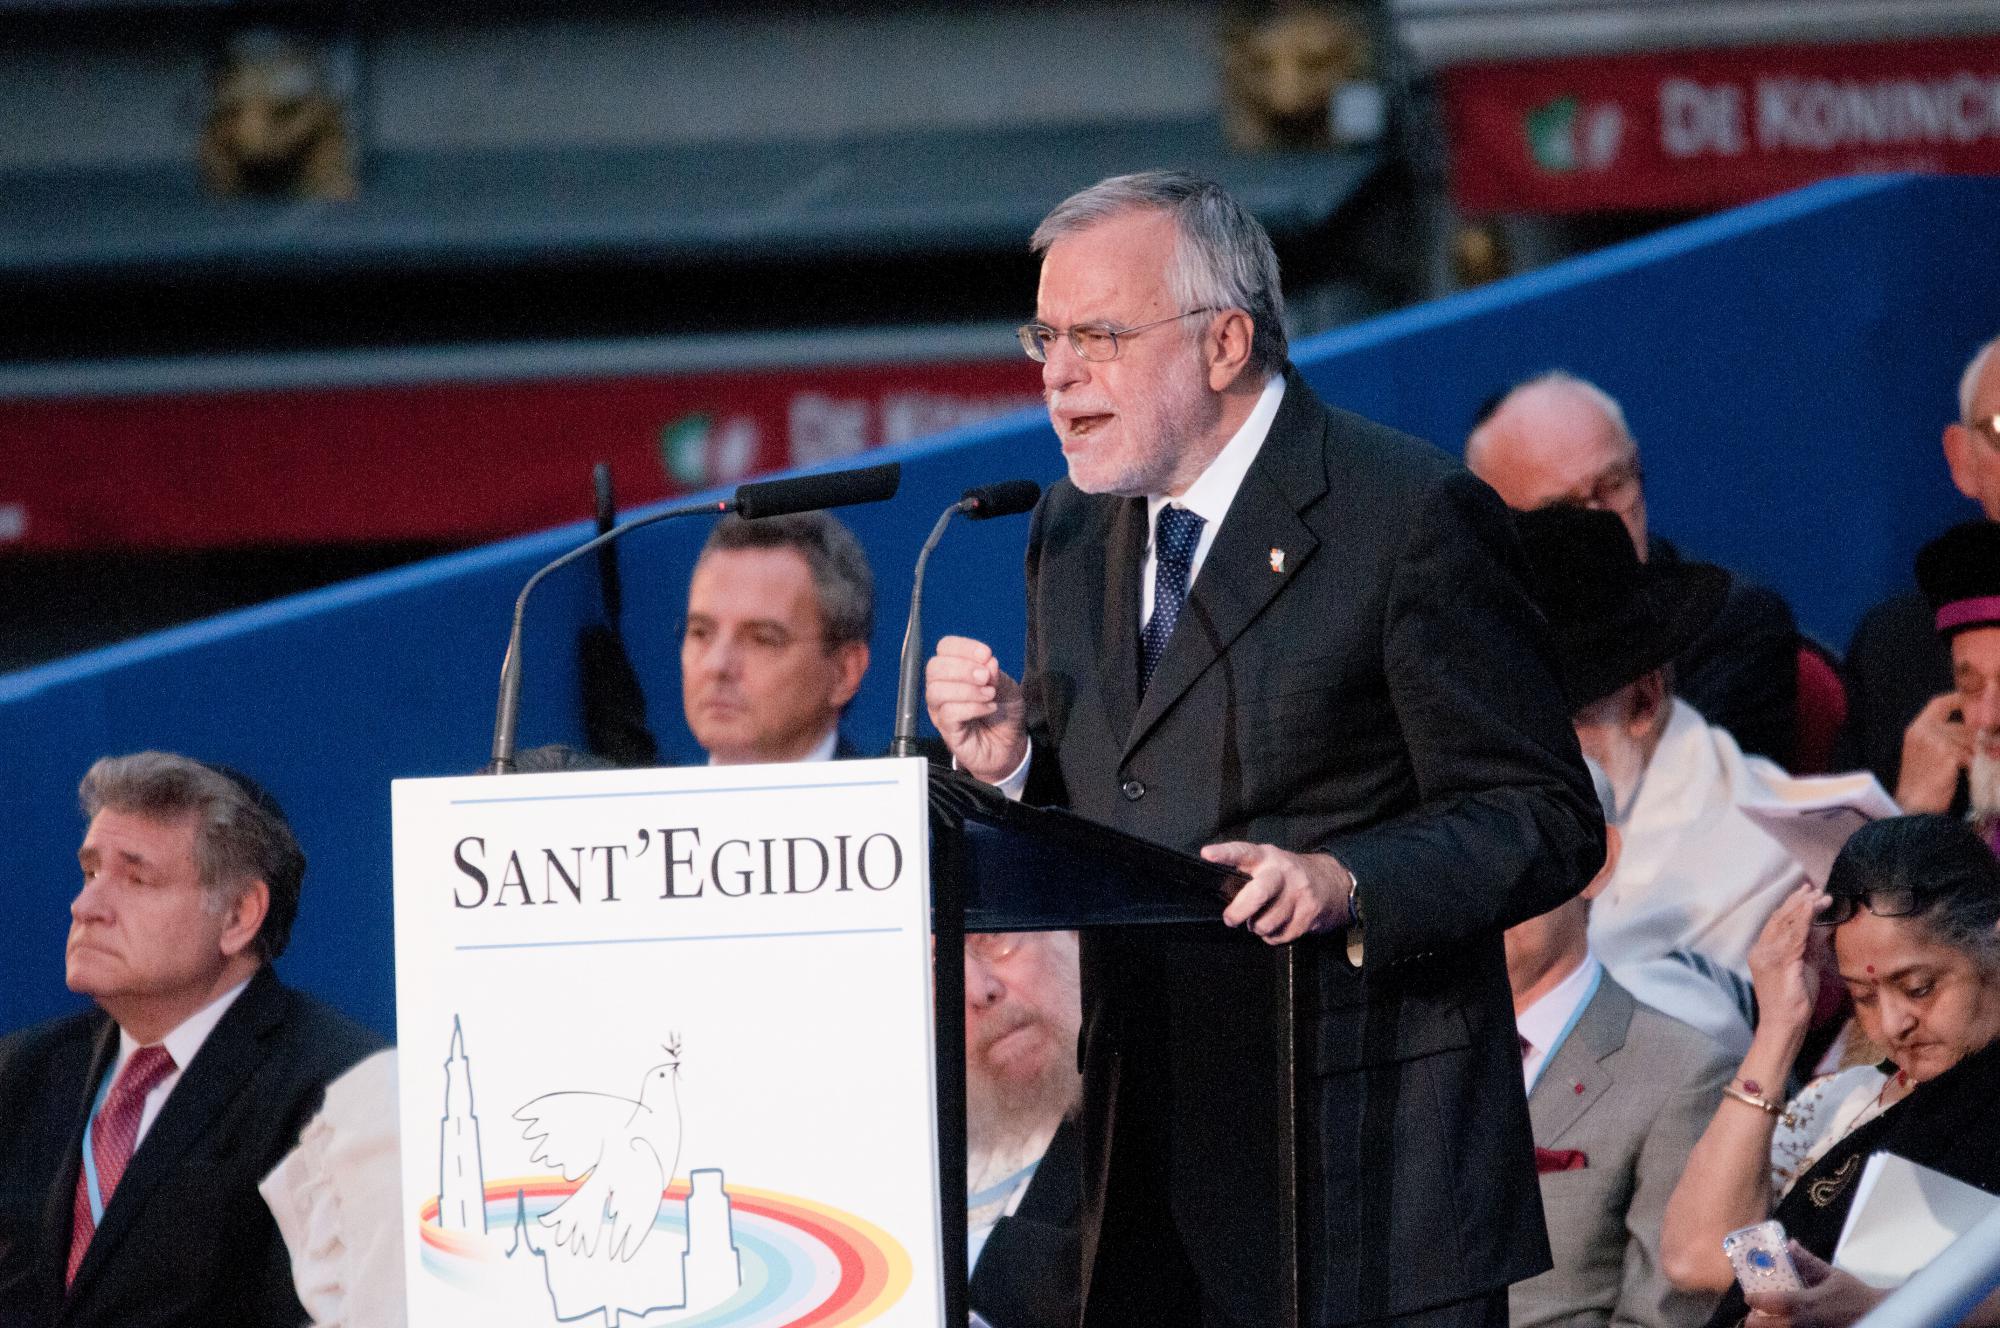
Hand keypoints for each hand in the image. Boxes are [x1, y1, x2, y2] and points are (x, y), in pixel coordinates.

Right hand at [924, 635, 1026, 784]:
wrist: (1010, 747)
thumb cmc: (1004, 716)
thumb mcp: (1009, 689)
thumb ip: (997, 675)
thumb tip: (987, 662)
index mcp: (955, 673)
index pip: (945, 648)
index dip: (964, 647)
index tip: (985, 654)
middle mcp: (943, 689)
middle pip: (934, 667)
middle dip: (963, 668)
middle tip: (985, 677)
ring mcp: (941, 711)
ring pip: (937, 691)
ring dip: (967, 690)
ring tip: (989, 695)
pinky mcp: (947, 731)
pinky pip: (948, 713)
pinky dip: (971, 707)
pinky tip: (988, 708)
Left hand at [1204, 843, 1352, 944]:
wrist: (1332, 882)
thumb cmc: (1287, 876)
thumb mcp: (1268, 865)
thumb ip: (1248, 875)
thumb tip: (1224, 898)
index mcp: (1266, 857)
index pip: (1243, 852)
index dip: (1224, 853)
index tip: (1207, 854)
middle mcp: (1283, 872)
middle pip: (1258, 893)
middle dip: (1239, 911)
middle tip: (1231, 919)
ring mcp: (1299, 892)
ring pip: (1267, 923)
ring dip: (1259, 928)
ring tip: (1262, 919)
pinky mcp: (1310, 912)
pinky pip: (1282, 935)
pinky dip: (1275, 936)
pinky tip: (1280, 925)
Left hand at [1744, 1244, 1885, 1327]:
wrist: (1880, 1316)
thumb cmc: (1855, 1295)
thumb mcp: (1832, 1275)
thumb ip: (1807, 1261)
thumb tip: (1790, 1244)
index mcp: (1807, 1303)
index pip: (1771, 1303)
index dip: (1754, 1300)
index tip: (1748, 1297)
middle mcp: (1805, 1323)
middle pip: (1767, 1327)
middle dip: (1754, 1321)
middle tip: (1753, 1314)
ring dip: (1768, 1327)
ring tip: (1766, 1322)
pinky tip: (1784, 1324)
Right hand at [1746, 883, 1828, 1036]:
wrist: (1784, 1025)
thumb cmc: (1794, 1002)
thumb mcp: (1803, 967)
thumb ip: (1809, 947)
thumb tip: (1822, 927)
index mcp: (1763, 951)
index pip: (1776, 922)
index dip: (1791, 905)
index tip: (1806, 893)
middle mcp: (1761, 950)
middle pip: (1779, 919)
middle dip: (1797, 902)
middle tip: (1813, 889)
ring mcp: (1769, 956)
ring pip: (1786, 924)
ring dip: (1803, 907)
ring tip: (1818, 896)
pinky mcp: (1780, 962)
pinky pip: (1793, 936)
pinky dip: (1803, 920)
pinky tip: (1812, 909)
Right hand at [1896, 691, 1971, 811]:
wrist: (1913, 806)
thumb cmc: (1920, 783)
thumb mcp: (1925, 754)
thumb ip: (1942, 738)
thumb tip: (1975, 732)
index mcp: (1916, 729)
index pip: (1939, 704)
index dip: (1959, 699)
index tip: (1973, 702)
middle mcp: (1924, 731)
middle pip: (1961, 726)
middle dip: (1978, 738)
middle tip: (1991, 746)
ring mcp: (1935, 742)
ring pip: (1969, 741)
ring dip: (1978, 753)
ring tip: (1982, 762)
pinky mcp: (1947, 755)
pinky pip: (1970, 755)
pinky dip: (1975, 764)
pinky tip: (1973, 771)